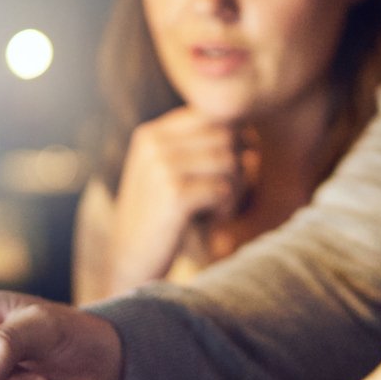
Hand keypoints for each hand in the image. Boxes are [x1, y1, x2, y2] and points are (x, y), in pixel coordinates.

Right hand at [109, 107, 253, 291]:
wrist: (129, 264)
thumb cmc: (160, 221)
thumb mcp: (171, 176)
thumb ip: (200, 150)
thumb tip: (251, 138)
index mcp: (151, 134)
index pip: (211, 115)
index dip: (233, 140)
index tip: (229, 171)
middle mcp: (153, 143)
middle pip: (225, 135)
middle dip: (237, 166)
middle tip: (227, 195)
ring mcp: (161, 166)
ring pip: (228, 161)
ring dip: (234, 189)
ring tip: (219, 209)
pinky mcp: (173, 193)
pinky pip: (223, 188)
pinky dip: (226, 207)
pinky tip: (213, 220)